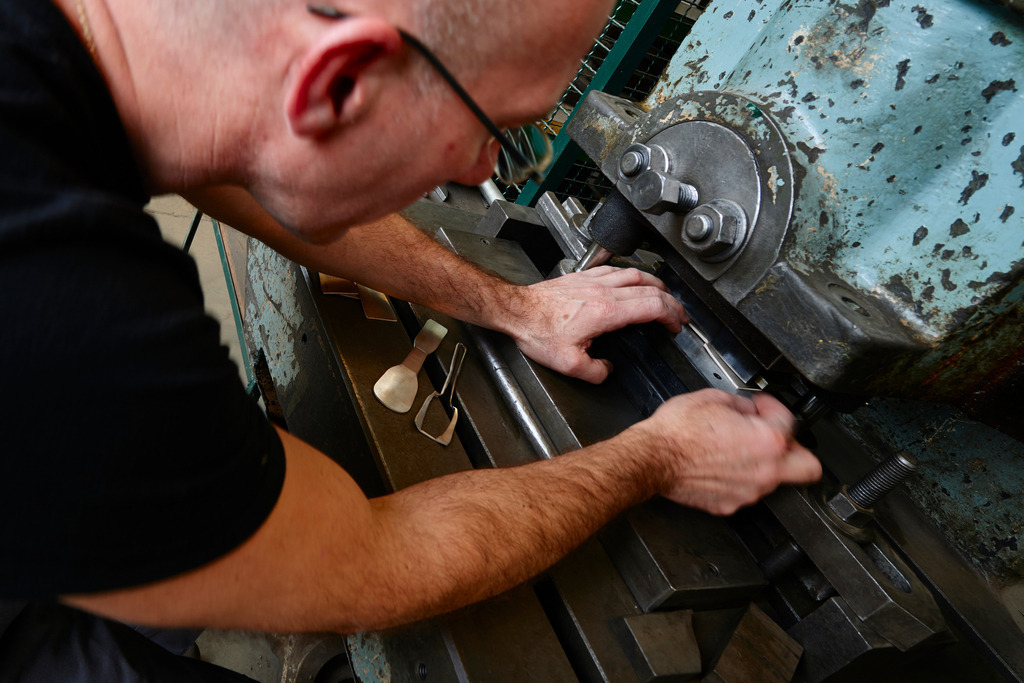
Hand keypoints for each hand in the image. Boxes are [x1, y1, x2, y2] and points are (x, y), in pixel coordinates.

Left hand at [510, 266, 687, 382]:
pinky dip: (633, 275)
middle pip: (651, 289)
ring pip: (636, 274)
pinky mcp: (583, 276)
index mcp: (606, 312)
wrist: (516, 310)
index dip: (671, 316)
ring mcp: (594, 280)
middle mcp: (604, 291)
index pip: (652, 306)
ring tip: (665, 294)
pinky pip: (617, 269)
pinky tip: (633, 280)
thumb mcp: (569, 364)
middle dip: (672, 302)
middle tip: (679, 314)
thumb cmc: (537, 330)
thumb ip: (595, 372)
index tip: (676, 326)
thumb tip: (607, 370)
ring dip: (656, 285)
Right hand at [630, 389, 821, 514]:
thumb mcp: (713, 398)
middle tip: (777, 439)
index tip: (761, 407)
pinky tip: (721, 466)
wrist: (651, 458)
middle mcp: (765, 470)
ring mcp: (749, 492)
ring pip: (774, 480)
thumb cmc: (677, 431)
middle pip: (808, 468)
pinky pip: (746, 491)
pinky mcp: (729, 504)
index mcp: (768, 440)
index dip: (772, 407)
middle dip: (797, 450)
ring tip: (737, 450)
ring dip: (763, 464)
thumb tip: (748, 409)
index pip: (789, 420)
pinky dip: (739, 479)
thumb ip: (742, 404)